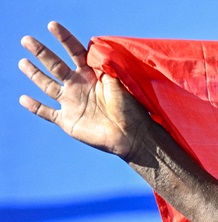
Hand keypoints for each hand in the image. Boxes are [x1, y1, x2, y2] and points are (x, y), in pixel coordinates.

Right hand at [18, 21, 151, 158]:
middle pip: (55, 65)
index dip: (64, 38)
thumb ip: (108, 68)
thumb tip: (98, 52)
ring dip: (34, 74)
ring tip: (23, 62)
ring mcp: (72, 103)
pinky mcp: (68, 121)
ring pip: (48, 85)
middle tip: (27, 39)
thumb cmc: (131, 109)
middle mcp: (79, 86)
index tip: (52, 25)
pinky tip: (23, 99)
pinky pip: (47, 112)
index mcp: (91, 75)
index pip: (75, 52)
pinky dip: (35, 107)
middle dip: (41, 52)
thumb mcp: (121, 84)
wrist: (132, 137)